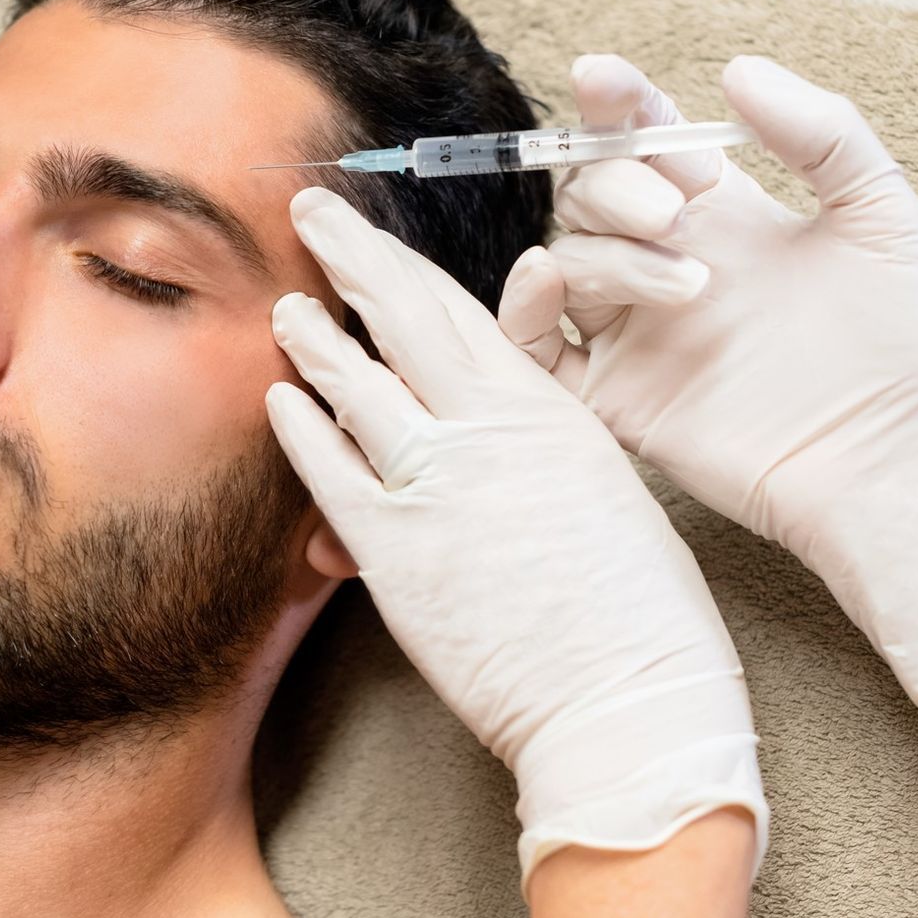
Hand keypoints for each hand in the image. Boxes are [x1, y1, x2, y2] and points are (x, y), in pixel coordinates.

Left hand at [266, 185, 766, 889]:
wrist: (628, 705)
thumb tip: (494, 405)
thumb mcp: (603, 488)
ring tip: (286, 308)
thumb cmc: (638, 612)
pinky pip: (330, 471)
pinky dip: (301, 430)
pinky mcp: (394, 550)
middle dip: (350, 256)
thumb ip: (539, 434)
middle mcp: (485, 430)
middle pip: (401, 318)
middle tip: (310, 212)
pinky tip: (279, 402)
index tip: (372, 234)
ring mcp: (433, 484)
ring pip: (356, 385)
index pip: (458, 311)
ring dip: (314, 341)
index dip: (403, 265)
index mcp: (546, 409)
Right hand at [500, 54, 917, 709]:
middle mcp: (664, 264)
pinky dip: (524, 305)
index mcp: (720, 216)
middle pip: (590, 193)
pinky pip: (533, 343)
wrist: (892, 457)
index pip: (643, 140)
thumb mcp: (880, 210)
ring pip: (566, 260)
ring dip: (607, 254)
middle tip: (673, 213)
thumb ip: (820, 129)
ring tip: (690, 283)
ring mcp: (632, 330)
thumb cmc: (901, 343)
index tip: (604, 80)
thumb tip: (735, 69)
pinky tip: (552, 282)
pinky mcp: (612, 395)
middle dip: (615, 185)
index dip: (615, 104)